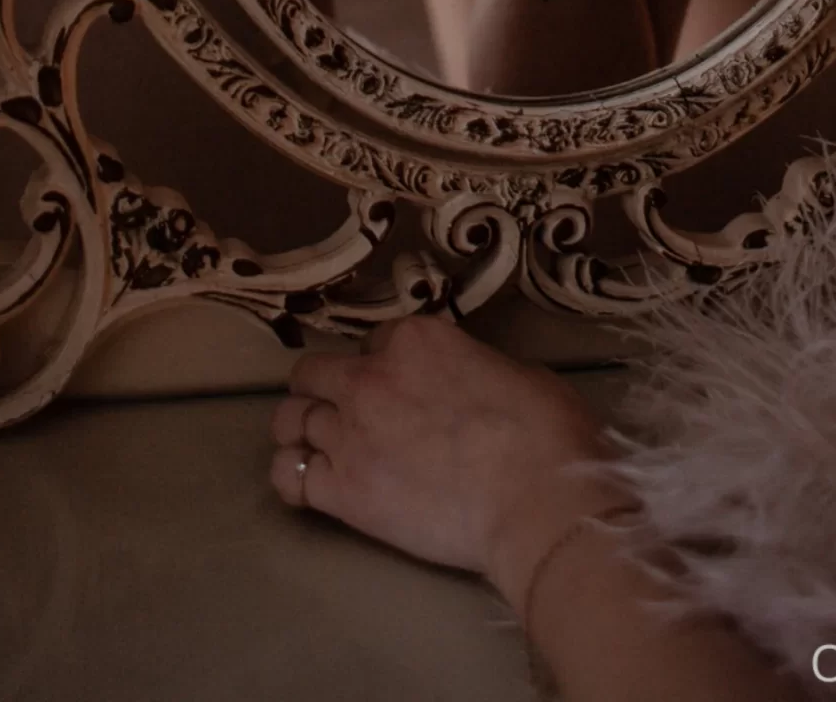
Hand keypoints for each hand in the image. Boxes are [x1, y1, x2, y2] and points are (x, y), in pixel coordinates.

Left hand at [270, 312, 611, 603]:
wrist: (535, 498)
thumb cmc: (545, 432)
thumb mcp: (514, 372)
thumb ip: (473, 370)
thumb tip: (472, 388)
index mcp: (415, 338)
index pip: (376, 340)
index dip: (385, 364)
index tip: (400, 387)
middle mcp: (370, 377)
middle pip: (313, 371)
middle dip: (323, 388)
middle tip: (345, 412)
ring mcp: (350, 434)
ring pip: (289, 420)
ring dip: (300, 429)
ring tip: (316, 447)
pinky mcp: (343, 491)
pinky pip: (289, 477)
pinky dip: (293, 478)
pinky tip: (308, 486)